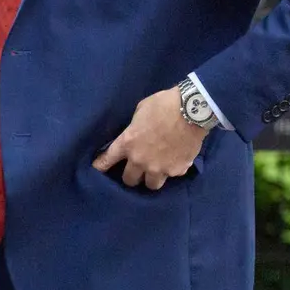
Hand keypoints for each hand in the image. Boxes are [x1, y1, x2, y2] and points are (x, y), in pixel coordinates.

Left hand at [92, 88, 207, 189]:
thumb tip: (135, 134)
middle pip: (130, 180)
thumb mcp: (140, 112)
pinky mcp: (177, 170)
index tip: (98, 169)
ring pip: (151, 184)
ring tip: (156, 170)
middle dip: (132, 176)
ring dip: (151, 178)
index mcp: (127, 143)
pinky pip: (172, 176)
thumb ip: (134, 129)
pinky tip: (175, 161)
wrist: (192, 111)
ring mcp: (159, 168)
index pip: (107, 160)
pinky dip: (172, 170)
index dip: (101, 166)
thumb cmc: (163, 105)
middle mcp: (140, 160)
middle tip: (136, 170)